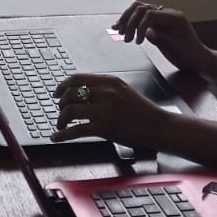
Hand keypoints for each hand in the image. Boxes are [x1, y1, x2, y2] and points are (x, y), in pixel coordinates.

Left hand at [50, 73, 173, 149]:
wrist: (160, 126)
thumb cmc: (143, 112)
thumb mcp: (124, 91)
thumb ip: (105, 89)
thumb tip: (82, 93)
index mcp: (110, 81)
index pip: (77, 78)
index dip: (62, 86)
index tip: (56, 94)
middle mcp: (106, 92)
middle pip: (70, 94)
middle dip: (61, 105)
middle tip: (61, 112)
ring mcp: (105, 109)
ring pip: (70, 110)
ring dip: (61, 119)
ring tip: (61, 125)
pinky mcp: (105, 127)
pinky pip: (76, 130)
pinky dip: (62, 135)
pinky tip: (56, 137)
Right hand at [113, 0, 210, 73]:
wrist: (196, 59)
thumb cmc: (190, 54)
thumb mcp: (177, 49)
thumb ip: (162, 39)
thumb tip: (146, 32)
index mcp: (174, 17)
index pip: (151, 13)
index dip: (140, 26)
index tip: (138, 41)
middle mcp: (166, 14)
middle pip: (142, 8)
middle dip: (131, 22)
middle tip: (126, 38)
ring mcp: (160, 17)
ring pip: (138, 10)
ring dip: (127, 20)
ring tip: (120, 32)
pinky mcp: (155, 23)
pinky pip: (139, 18)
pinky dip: (128, 22)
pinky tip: (118, 27)